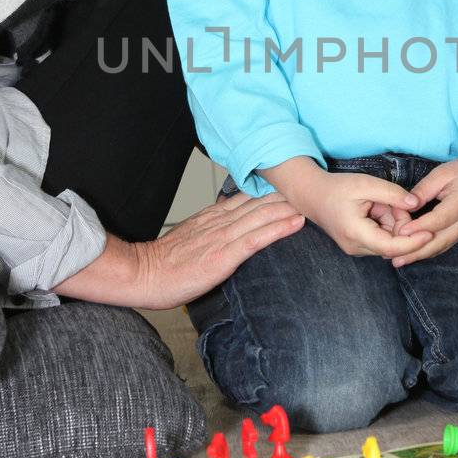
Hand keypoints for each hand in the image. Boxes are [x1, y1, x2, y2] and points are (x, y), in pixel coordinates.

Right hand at [55, 191, 305, 309]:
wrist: (142, 274)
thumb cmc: (164, 262)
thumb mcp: (191, 238)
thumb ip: (212, 230)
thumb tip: (233, 225)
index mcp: (213, 217)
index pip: (249, 198)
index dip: (274, 190)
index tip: (296, 183)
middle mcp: (220, 222)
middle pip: (260, 202)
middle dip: (288, 193)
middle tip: (315, 184)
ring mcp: (222, 238)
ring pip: (262, 216)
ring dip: (289, 206)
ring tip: (314, 199)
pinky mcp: (223, 256)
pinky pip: (255, 239)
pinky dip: (277, 229)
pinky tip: (295, 223)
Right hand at [301, 170, 433, 257]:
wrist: (312, 195)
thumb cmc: (337, 188)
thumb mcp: (366, 184)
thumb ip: (392, 194)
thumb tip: (416, 204)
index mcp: (356, 233)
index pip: (391, 247)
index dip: (413, 242)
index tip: (430, 231)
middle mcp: (356, 247)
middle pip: (392, 245)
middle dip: (402, 224)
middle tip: (397, 201)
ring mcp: (356, 248)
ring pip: (388, 242)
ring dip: (394, 223)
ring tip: (383, 202)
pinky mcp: (358, 245)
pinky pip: (381, 239)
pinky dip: (386, 225)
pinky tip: (379, 208)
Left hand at [387, 147, 457, 267]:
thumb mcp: (442, 173)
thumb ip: (423, 190)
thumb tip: (406, 207)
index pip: (439, 219)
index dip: (419, 227)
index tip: (401, 232)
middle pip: (440, 240)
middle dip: (416, 250)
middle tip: (393, 257)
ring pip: (441, 247)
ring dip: (419, 255)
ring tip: (398, 261)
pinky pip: (444, 246)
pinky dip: (427, 252)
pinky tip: (412, 256)